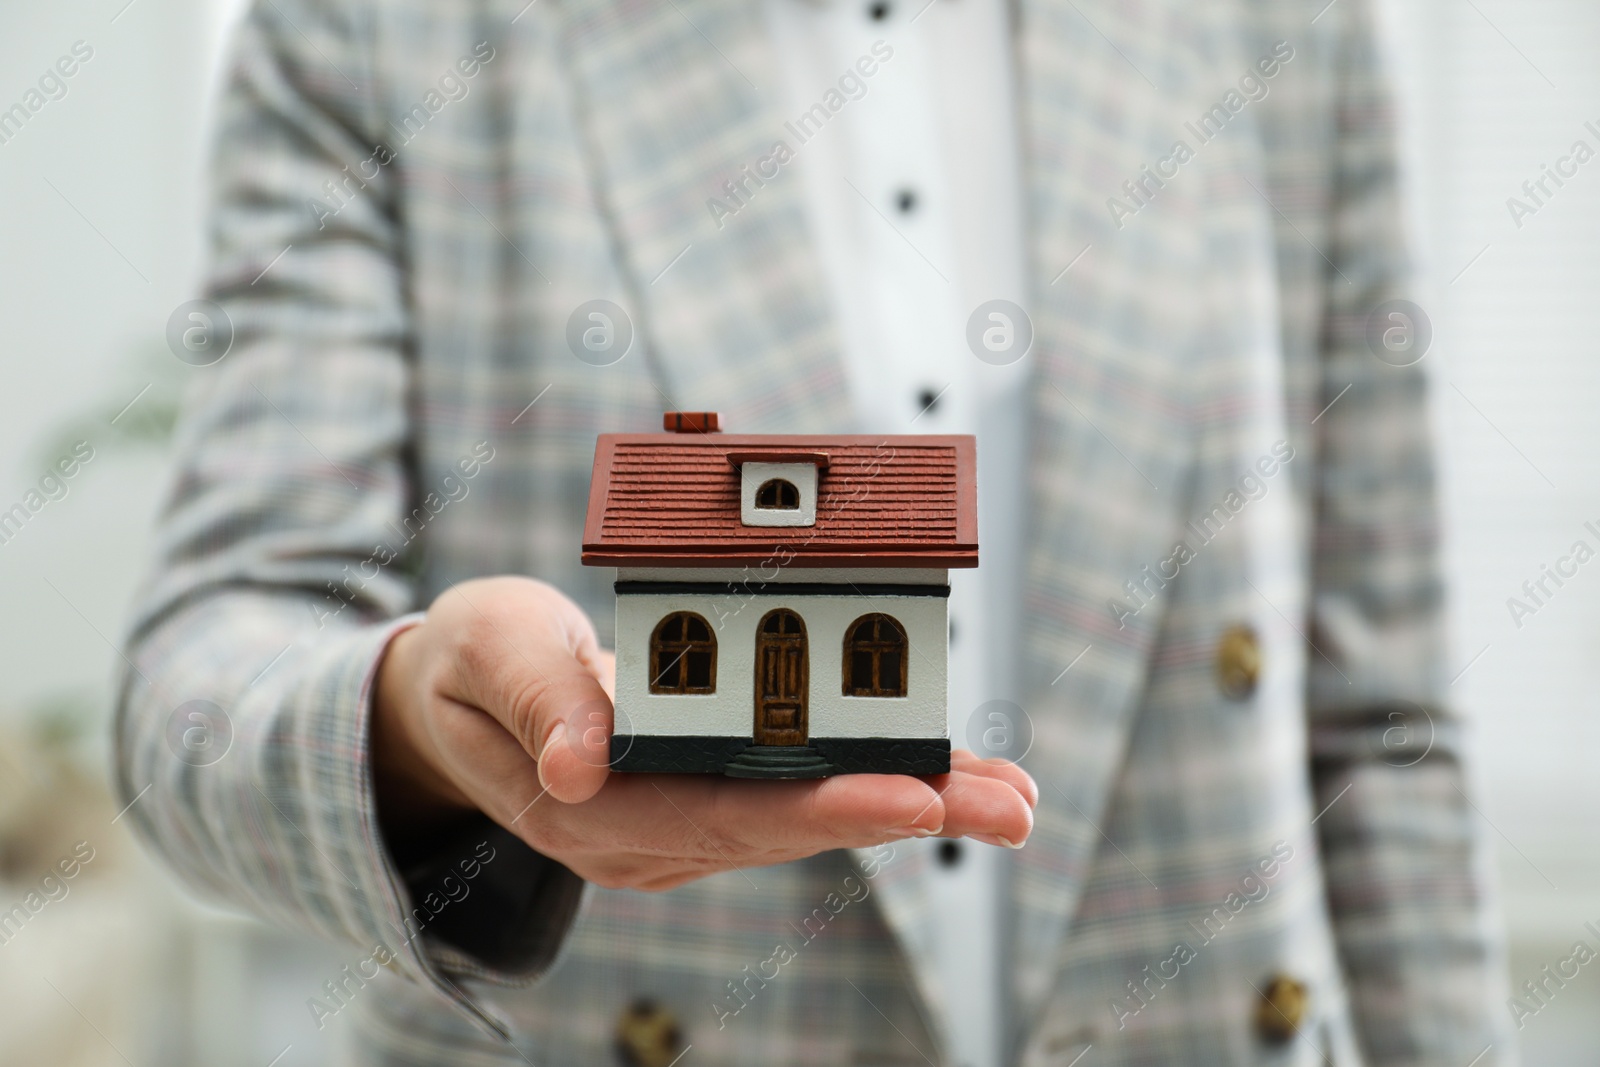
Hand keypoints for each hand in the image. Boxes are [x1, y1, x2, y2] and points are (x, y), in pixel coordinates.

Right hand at [373, 576, 1036, 890]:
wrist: (455, 698)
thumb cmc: (473, 663)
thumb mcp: (485, 651)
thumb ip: (536, 700)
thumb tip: (581, 768)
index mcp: (592, 806)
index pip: (722, 812)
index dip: (822, 805)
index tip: (912, 795)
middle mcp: (650, 835)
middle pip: (792, 826)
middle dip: (908, 811)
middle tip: (1012, 806)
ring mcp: (682, 824)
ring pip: (809, 813)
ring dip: (915, 802)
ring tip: (1012, 796)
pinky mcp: (706, 797)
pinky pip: (799, 789)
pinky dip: (877, 778)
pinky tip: (949, 775)